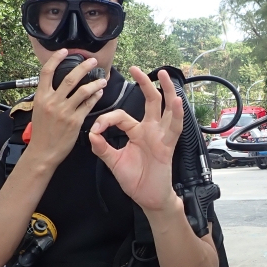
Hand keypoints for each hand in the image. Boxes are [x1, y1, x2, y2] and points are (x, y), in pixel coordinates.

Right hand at [27, 50, 105, 168]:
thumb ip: (47, 96)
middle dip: (83, 67)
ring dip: (94, 83)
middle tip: (92, 61)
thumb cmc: (42, 132)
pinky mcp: (75, 121)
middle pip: (69, 78)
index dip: (56, 59)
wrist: (43, 152)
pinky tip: (99, 93)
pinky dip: (95, 97)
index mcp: (41, 97)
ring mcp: (64, 111)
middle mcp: (52, 102)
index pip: (47, 72)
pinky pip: (88, 105)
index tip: (65, 51)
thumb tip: (55, 84)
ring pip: (83, 91)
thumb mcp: (38, 110)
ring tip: (102, 79)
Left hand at [89, 67, 182, 212]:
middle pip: (150, 101)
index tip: (95, 129)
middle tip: (136, 68)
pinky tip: (176, 101)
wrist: (148, 198)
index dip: (106, 119)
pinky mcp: (168, 145)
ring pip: (165, 108)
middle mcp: (150, 130)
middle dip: (144, 84)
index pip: (120, 116)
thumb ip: (102, 147)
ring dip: (165, 91)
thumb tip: (90, 133)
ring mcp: (160, 136)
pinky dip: (176, 114)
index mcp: (136, 132)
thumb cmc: (135, 180)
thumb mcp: (113, 162)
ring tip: (163, 75)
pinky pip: (175, 128)